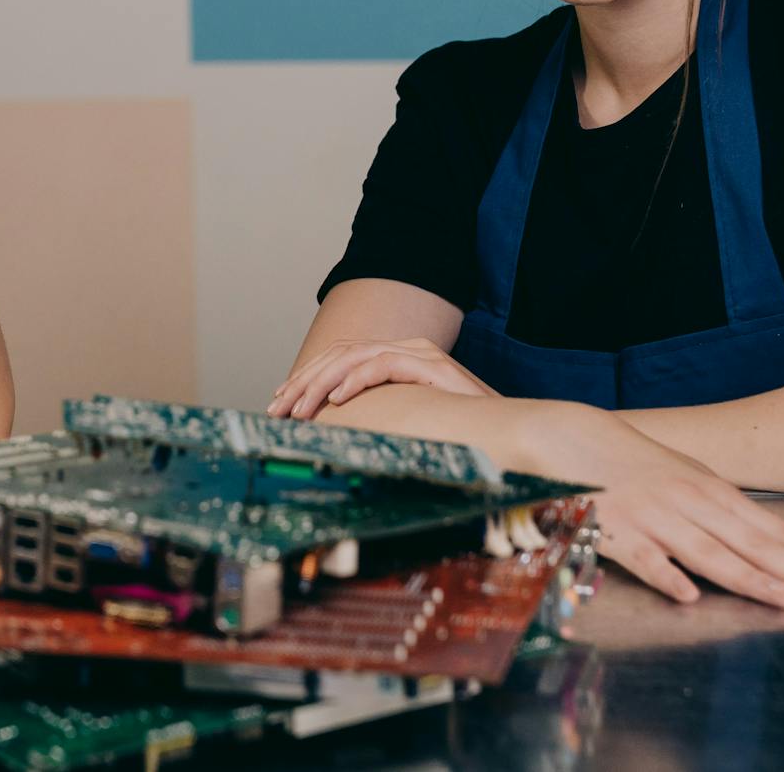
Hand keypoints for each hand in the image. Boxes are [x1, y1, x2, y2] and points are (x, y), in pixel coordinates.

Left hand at [268, 337, 495, 417]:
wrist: (507, 429)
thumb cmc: (458, 430)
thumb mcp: (409, 420)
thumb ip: (381, 415)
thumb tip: (340, 435)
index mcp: (396, 356)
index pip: (341, 359)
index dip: (307, 379)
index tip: (281, 403)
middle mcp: (404, 348)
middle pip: (340, 354)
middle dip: (303, 382)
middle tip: (277, 409)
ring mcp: (417, 352)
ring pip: (353, 357)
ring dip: (320, 383)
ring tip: (298, 409)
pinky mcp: (430, 364)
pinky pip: (383, 364)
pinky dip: (357, 379)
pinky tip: (337, 399)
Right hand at [543, 402, 783, 610]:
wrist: (570, 441)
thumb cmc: (640, 467)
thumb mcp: (701, 483)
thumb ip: (756, 517)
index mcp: (714, 494)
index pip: (773, 532)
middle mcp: (690, 503)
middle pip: (751, 544)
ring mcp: (653, 517)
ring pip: (706, 552)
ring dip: (747, 576)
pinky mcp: (614, 530)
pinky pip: (642, 557)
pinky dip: (665, 574)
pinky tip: (687, 595)